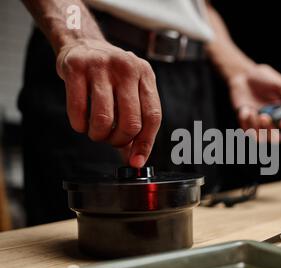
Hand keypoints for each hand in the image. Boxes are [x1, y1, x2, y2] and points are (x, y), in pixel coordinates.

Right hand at [56, 39, 161, 167]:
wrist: (82, 43)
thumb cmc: (110, 76)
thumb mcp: (130, 91)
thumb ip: (136, 121)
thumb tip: (135, 158)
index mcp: (146, 75)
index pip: (153, 116)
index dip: (145, 143)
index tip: (137, 160)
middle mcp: (127, 68)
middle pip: (131, 122)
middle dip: (119, 141)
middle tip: (111, 140)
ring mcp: (101, 66)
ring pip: (104, 120)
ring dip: (98, 135)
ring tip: (96, 131)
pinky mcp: (76, 67)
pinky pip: (78, 111)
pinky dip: (79, 125)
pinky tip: (81, 123)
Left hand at [228, 64, 280, 141]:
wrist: (244, 74)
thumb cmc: (264, 77)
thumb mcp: (280, 83)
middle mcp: (272, 121)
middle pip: (275, 138)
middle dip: (270, 132)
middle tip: (264, 117)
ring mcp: (258, 123)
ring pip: (260, 138)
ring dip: (256, 127)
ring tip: (252, 112)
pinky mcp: (245, 122)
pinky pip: (246, 131)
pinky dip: (246, 122)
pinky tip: (245, 109)